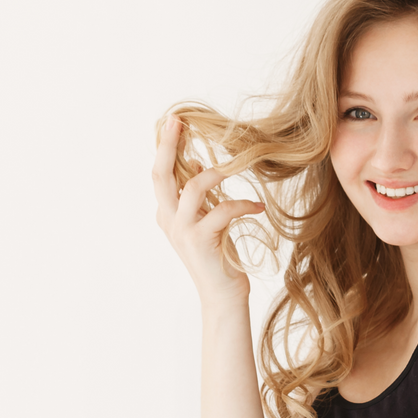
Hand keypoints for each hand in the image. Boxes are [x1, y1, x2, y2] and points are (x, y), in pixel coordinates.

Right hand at [150, 114, 263, 303]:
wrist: (222, 296)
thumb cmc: (218, 258)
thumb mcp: (207, 222)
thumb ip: (200, 198)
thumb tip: (201, 167)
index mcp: (167, 214)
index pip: (160, 174)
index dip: (165, 147)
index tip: (175, 121)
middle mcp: (168, 221)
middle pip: (160, 175)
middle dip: (169, 145)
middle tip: (178, 120)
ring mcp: (182, 232)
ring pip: (192, 187)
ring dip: (217, 173)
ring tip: (236, 168)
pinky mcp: (201, 241)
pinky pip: (222, 210)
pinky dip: (242, 204)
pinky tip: (257, 206)